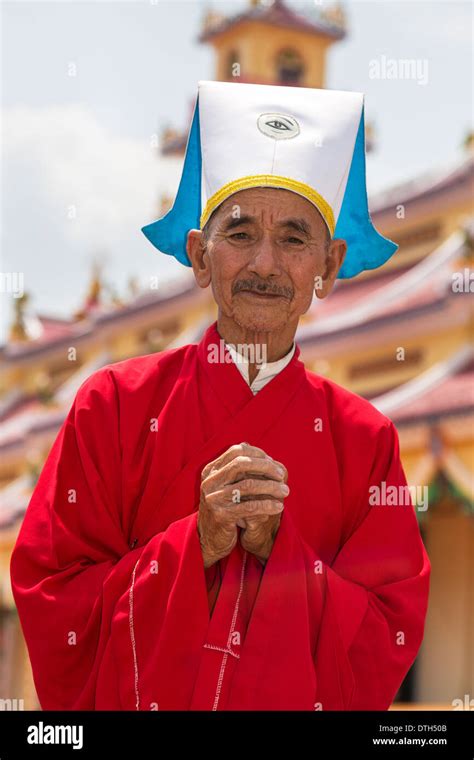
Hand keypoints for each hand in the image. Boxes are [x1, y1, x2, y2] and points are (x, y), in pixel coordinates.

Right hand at [197, 442, 287, 568]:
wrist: (209, 539)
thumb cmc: (224, 509)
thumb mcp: (227, 486)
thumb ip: (240, 470)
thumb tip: (259, 451)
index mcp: (211, 470)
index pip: (237, 451)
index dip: (258, 454)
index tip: (274, 463)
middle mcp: (209, 481)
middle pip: (241, 464)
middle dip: (265, 467)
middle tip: (282, 475)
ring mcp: (213, 498)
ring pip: (247, 485)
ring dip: (271, 487)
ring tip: (285, 491)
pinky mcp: (221, 516)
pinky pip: (249, 507)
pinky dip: (267, 505)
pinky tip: (279, 507)